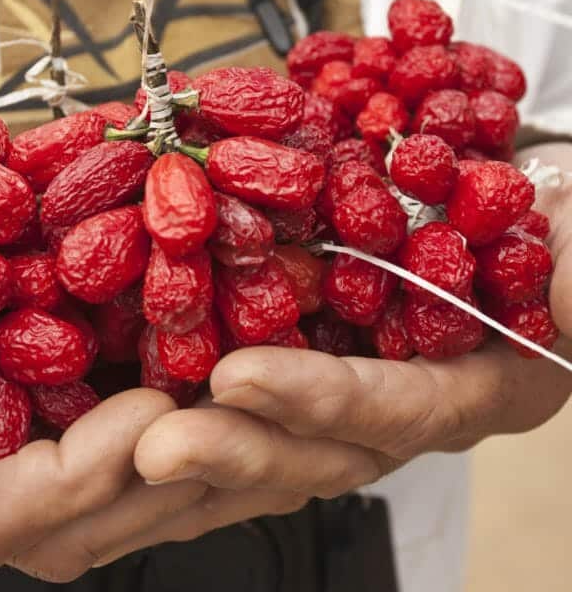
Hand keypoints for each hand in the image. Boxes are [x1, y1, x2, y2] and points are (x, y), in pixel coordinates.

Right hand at [0, 204, 217, 582]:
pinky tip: (199, 356)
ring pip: (93, 477)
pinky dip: (151, 399)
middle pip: (69, 517)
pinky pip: (90, 416)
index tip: (150, 415)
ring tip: (238, 401)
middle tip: (228, 417)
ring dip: (171, 448)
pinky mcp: (10, 389)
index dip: (80, 481)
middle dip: (155, 480)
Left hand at [85, 143, 571, 564]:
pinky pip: (240, 382)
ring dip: (196, 432)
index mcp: (466, 390)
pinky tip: (126, 379)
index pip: (391, 411)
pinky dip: (185, 383)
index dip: (320, 403)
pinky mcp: (301, 354)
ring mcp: (343, 385)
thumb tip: (567, 293)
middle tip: (153, 446)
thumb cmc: (543, 227)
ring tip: (123, 431)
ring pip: (266, 428)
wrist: (509, 202)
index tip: (242, 378)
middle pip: (311, 446)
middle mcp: (396, 405)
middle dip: (234, 450)